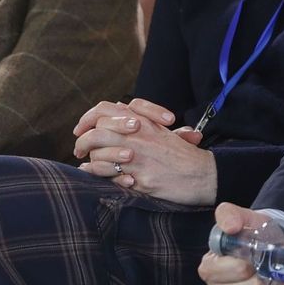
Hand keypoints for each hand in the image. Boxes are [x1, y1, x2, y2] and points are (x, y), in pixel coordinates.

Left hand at [73, 101, 216, 204]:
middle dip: (83, 140)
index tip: (82, 128)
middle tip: (80, 148)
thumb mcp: (166, 132)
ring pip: (98, 151)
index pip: (106, 109)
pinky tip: (92, 173)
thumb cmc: (186, 156)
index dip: (88, 117)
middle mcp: (139, 135)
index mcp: (145, 122)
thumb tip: (127, 113)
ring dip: (90, 158)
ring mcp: (138, 155)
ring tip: (87, 163)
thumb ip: (147, 122)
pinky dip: (95, 172)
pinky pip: (105, 172)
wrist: (203, 175)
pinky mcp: (138, 175)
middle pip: (97, 130)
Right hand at [200, 204, 283, 284]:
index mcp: (210, 267)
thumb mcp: (243, 217)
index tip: (260, 254)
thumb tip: (230, 227)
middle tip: (276, 265)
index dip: (248, 264)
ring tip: (280, 276)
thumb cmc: (253, 231)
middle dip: (267, 277)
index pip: (231, 272)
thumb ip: (229, 215)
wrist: (270, 242)